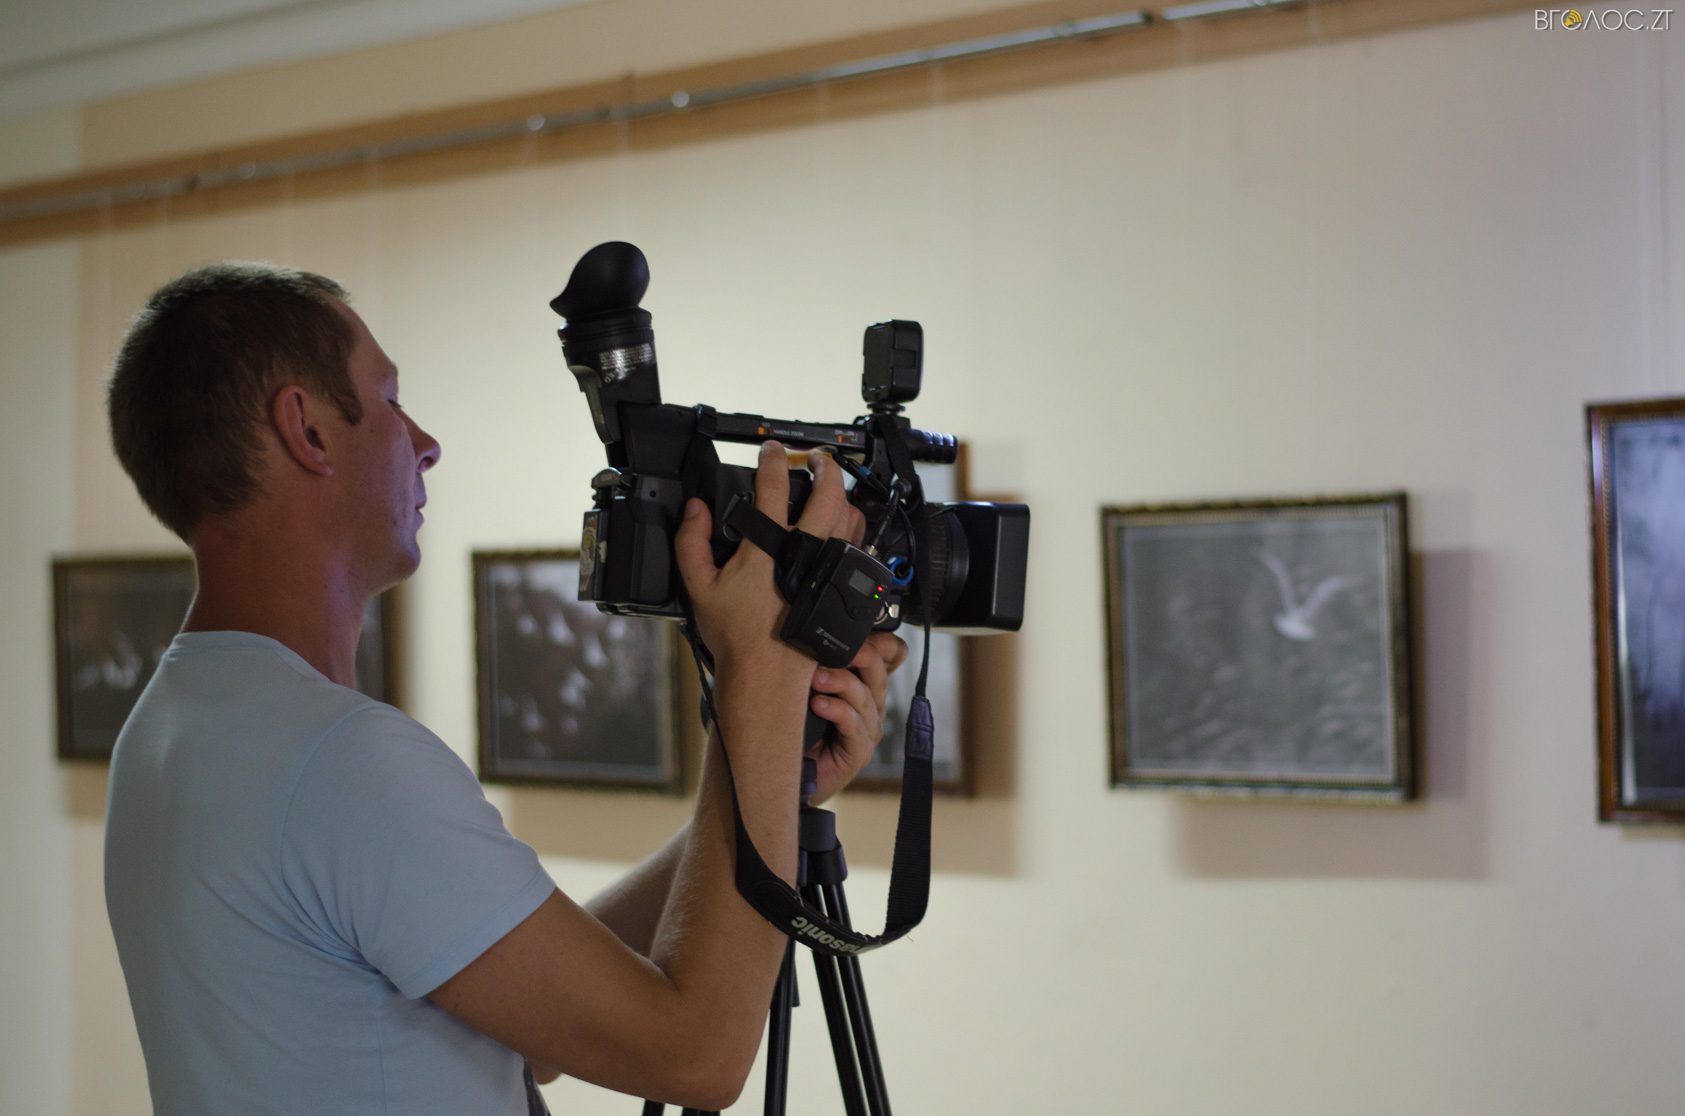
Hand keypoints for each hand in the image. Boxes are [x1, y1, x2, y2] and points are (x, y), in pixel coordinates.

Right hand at [673, 441, 861, 676]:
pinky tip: (841, 529)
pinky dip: (852, 530)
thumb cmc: (736, 635)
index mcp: (769, 548)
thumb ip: (691, 542)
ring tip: (830, 491)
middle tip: (816, 460)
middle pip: (828, 493)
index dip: (773, 460)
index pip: (773, 487)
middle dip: (825, 467)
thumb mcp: (699, 586)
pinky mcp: (842, 587)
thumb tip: (695, 510)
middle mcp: (806, 553)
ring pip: (850, 518)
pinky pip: (856, 547)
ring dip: (842, 497)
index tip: (772, 450)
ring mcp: (829, 569)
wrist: (767, 674)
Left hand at [806, 630, 910, 803]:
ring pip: (864, 696)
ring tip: (816, 679)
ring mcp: (868, 728)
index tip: (858, 631)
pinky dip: (837, 711)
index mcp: (866, 684)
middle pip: (879, 671)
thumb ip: (819, 663)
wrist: (795, 777)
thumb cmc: (801, 729)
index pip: (891, 655)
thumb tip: (809, 633)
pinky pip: (853, 725)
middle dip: (860, 654)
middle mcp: (872, 704)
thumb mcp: (810, 688)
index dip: (883, 642)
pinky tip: (819, 705)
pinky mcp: (859, 751)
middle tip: (837, 647)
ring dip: (840, 682)